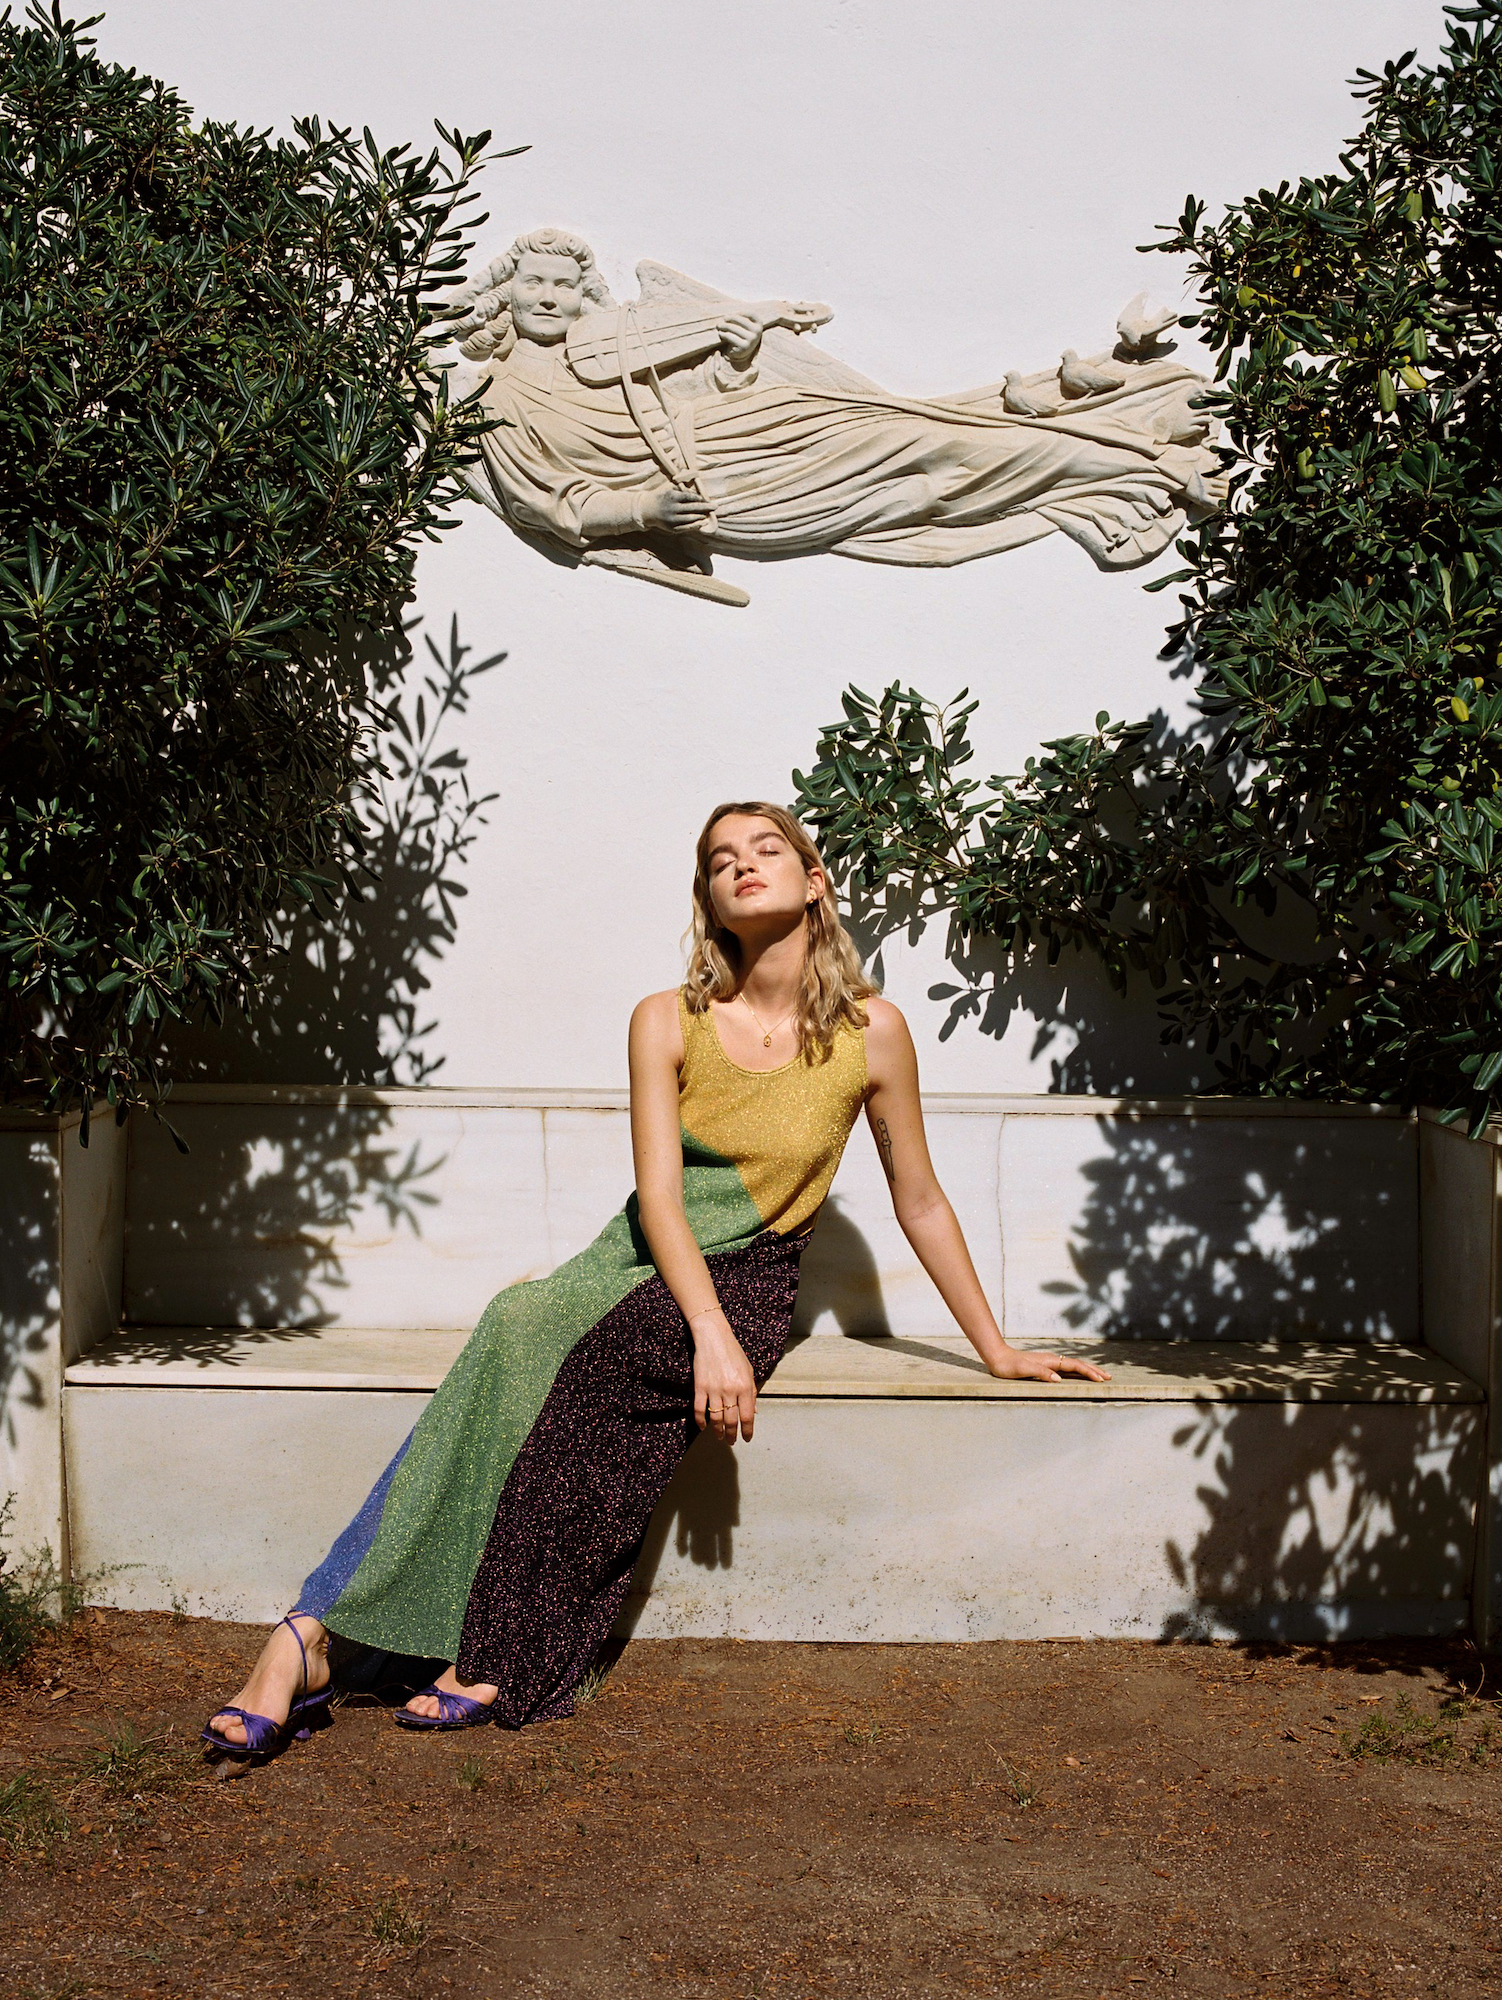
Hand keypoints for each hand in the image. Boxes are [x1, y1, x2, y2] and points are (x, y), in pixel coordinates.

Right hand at [642, 486, 713, 532]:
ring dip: (701, 516)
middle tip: (716, 507)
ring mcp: (672, 519)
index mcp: (672, 496)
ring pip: (690, 518)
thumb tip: (697, 489)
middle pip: (693, 508)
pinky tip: (702, 523)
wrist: (646, 509)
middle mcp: (672, 508)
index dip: (700, 498)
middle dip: (706, 507)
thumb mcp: (669, 488)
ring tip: (709, 514)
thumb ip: (682, 487)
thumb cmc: (661, 497)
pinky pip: (686, 527)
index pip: (690, 497)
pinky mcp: (671, 528)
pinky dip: (695, 525)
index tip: (707, 499)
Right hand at [691, 1311, 758, 1443]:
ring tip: (720, 1436)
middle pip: (731, 1420)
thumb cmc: (733, 1352)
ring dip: (718, 1431)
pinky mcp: (699, 1387)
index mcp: (744, 1386)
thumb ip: (752, 1391)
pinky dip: (701, 1421)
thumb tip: (754, 1411)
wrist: (713, 1337)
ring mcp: (713, 1389)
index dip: (748, 1430)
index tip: (747, 1438)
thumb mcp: (749, 1370)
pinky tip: (703, 1427)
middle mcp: (730, 1390)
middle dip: (732, 1435)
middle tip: (732, 1441)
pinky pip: (699, 1410)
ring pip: (716, 1418)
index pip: (747, 1416)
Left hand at [717, 310, 764, 367]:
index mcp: (759, 324)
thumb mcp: (744, 325)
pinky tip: (720, 333)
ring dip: (724, 326)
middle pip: (740, 320)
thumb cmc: (742, 334)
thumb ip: (739, 318)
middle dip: (729, 318)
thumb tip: (726, 317)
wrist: (742, 351)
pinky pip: (731, 337)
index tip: (732, 313)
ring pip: (734, 328)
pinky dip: (723, 334)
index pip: (751, 314)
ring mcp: (751, 340)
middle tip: (723, 319)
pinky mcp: (744, 347)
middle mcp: (757, 332)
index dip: (741, 312)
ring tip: (719, 326)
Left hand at [986, 1346, 1110, 1383]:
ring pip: (1073, 1365)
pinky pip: (1066, 1368)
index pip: (1075, 1366)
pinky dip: (1077, 1371)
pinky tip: (1079, 1374)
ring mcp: (1049, 1362)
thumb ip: (1041, 1373)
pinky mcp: (1045, 1365)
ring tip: (1100, 1375)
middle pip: (1078, 1364)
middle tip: (1109, 1377)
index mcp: (1050, 1361)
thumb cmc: (1009, 1365)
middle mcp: (1052, 1360)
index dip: (1089, 1372)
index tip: (1101, 1379)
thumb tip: (1059, 1380)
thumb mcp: (1024, 1370)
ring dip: (1088, 1370)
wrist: (998, 1357)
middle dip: (1094, 1370)